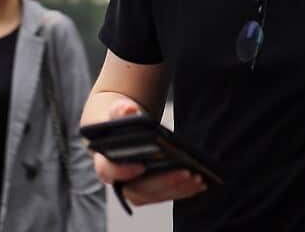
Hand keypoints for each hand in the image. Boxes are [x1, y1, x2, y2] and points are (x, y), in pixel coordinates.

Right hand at [91, 98, 206, 206]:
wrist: (119, 131)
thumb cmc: (117, 122)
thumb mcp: (116, 111)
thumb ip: (119, 110)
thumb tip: (129, 109)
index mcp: (104, 162)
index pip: (108, 171)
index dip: (122, 171)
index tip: (141, 166)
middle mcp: (118, 182)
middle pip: (138, 189)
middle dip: (164, 181)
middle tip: (186, 172)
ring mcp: (134, 189)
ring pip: (154, 195)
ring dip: (177, 188)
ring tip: (198, 177)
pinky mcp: (150, 191)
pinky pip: (165, 194)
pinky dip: (183, 190)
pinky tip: (200, 182)